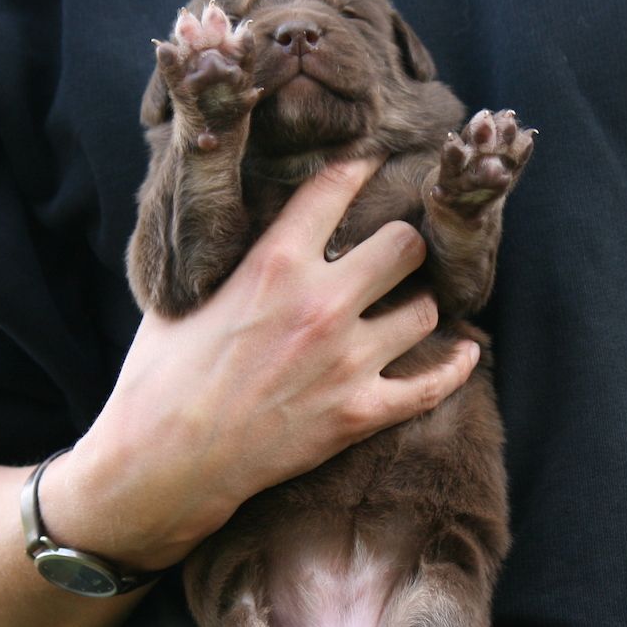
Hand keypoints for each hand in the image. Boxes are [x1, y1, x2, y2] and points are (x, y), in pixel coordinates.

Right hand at [42, 159, 478, 570]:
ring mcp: (346, 363)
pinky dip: (455, 368)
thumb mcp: (179, 299)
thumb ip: (220, 262)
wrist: (165, 463)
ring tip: (411, 303)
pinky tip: (467, 354)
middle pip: (404, 245)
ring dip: (420, 303)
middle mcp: (321, 304)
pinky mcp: (358, 414)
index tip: (372, 164)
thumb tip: (232, 232)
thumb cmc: (159, 380)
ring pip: (425, 310)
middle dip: (404, 242)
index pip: (336, 189)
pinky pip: (432, 387)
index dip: (359, 168)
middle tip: (396, 250)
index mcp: (273, 264)